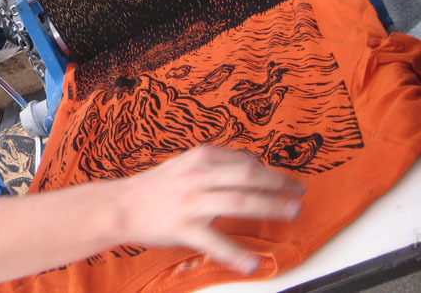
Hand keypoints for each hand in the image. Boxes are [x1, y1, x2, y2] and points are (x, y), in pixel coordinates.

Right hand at [115, 145, 304, 274]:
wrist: (120, 206)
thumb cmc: (154, 187)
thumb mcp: (184, 163)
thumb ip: (213, 163)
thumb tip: (249, 166)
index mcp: (199, 157)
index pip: (243, 160)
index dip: (269, 171)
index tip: (285, 181)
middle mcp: (197, 176)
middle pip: (247, 176)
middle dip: (278, 184)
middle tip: (300, 192)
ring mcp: (191, 202)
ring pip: (239, 202)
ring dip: (270, 206)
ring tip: (293, 212)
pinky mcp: (184, 227)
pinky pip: (215, 242)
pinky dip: (236, 254)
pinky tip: (253, 263)